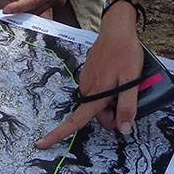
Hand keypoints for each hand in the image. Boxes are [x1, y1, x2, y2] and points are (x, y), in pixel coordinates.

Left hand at [0, 0, 73, 16]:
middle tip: (5, 11)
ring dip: (25, 11)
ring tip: (11, 8)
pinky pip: (41, 7)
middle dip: (20, 12)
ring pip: (38, 11)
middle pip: (35, 10)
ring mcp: (58, 1)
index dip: (19, 6)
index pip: (34, 0)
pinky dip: (31, 7)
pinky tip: (21, 4)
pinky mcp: (55, 1)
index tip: (6, 10)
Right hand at [36, 6, 143, 148]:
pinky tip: (119, 75)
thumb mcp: (132, 81)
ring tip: (126, 82)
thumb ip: (127, 106)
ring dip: (112, 100)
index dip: (58, 135)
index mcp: (95, 94)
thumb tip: (123, 129)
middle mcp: (87, 89)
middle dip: (112, 113)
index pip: (75, 121)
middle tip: (130, 96)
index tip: (41, 144)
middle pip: (96, 114)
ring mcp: (87, 80)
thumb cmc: (125, 53)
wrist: (117, 28)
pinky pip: (98, 90)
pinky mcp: (89, 73)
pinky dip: (109, 90)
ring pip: (99, 103)